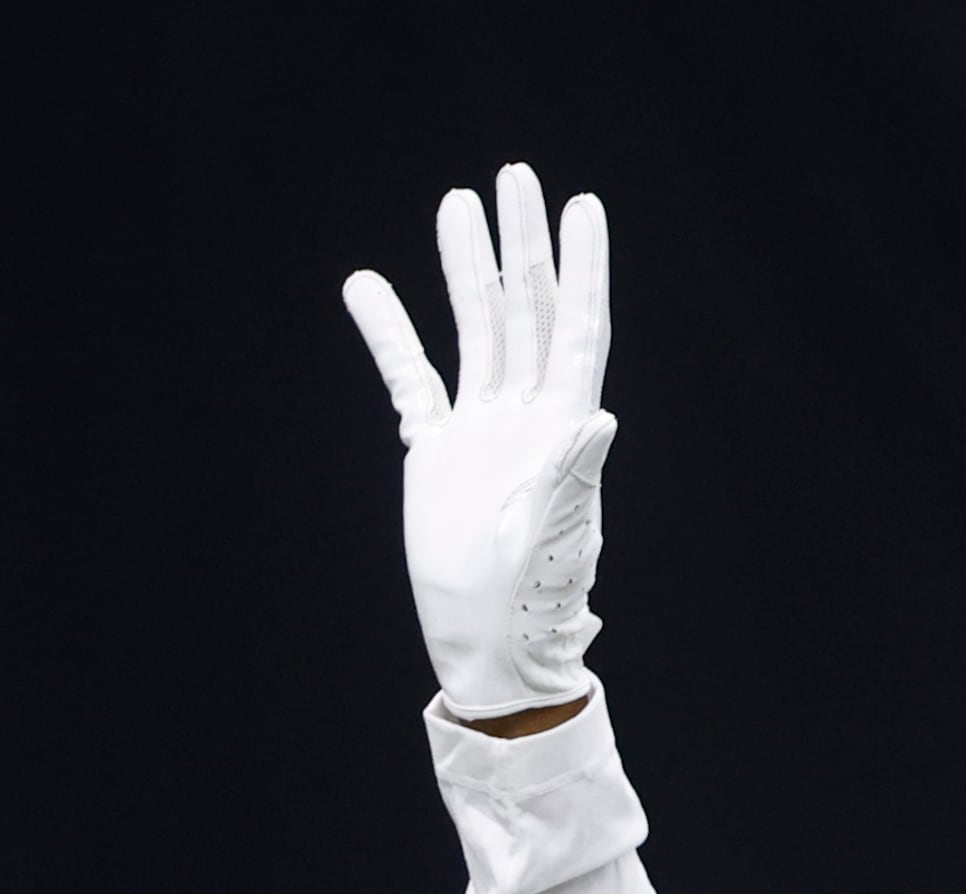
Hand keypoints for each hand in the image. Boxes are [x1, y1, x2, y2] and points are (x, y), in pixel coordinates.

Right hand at [342, 164, 614, 718]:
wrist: (488, 645)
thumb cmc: (530, 601)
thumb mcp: (552, 537)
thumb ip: (572, 475)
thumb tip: (598, 418)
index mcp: (562, 429)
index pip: (576, 328)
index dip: (582, 266)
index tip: (582, 204)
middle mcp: (525, 416)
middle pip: (526, 310)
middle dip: (522, 244)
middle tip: (515, 175)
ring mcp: (482, 428)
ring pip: (475, 330)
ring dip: (467, 269)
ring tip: (457, 204)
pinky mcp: (439, 450)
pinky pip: (412, 377)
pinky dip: (391, 333)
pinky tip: (367, 285)